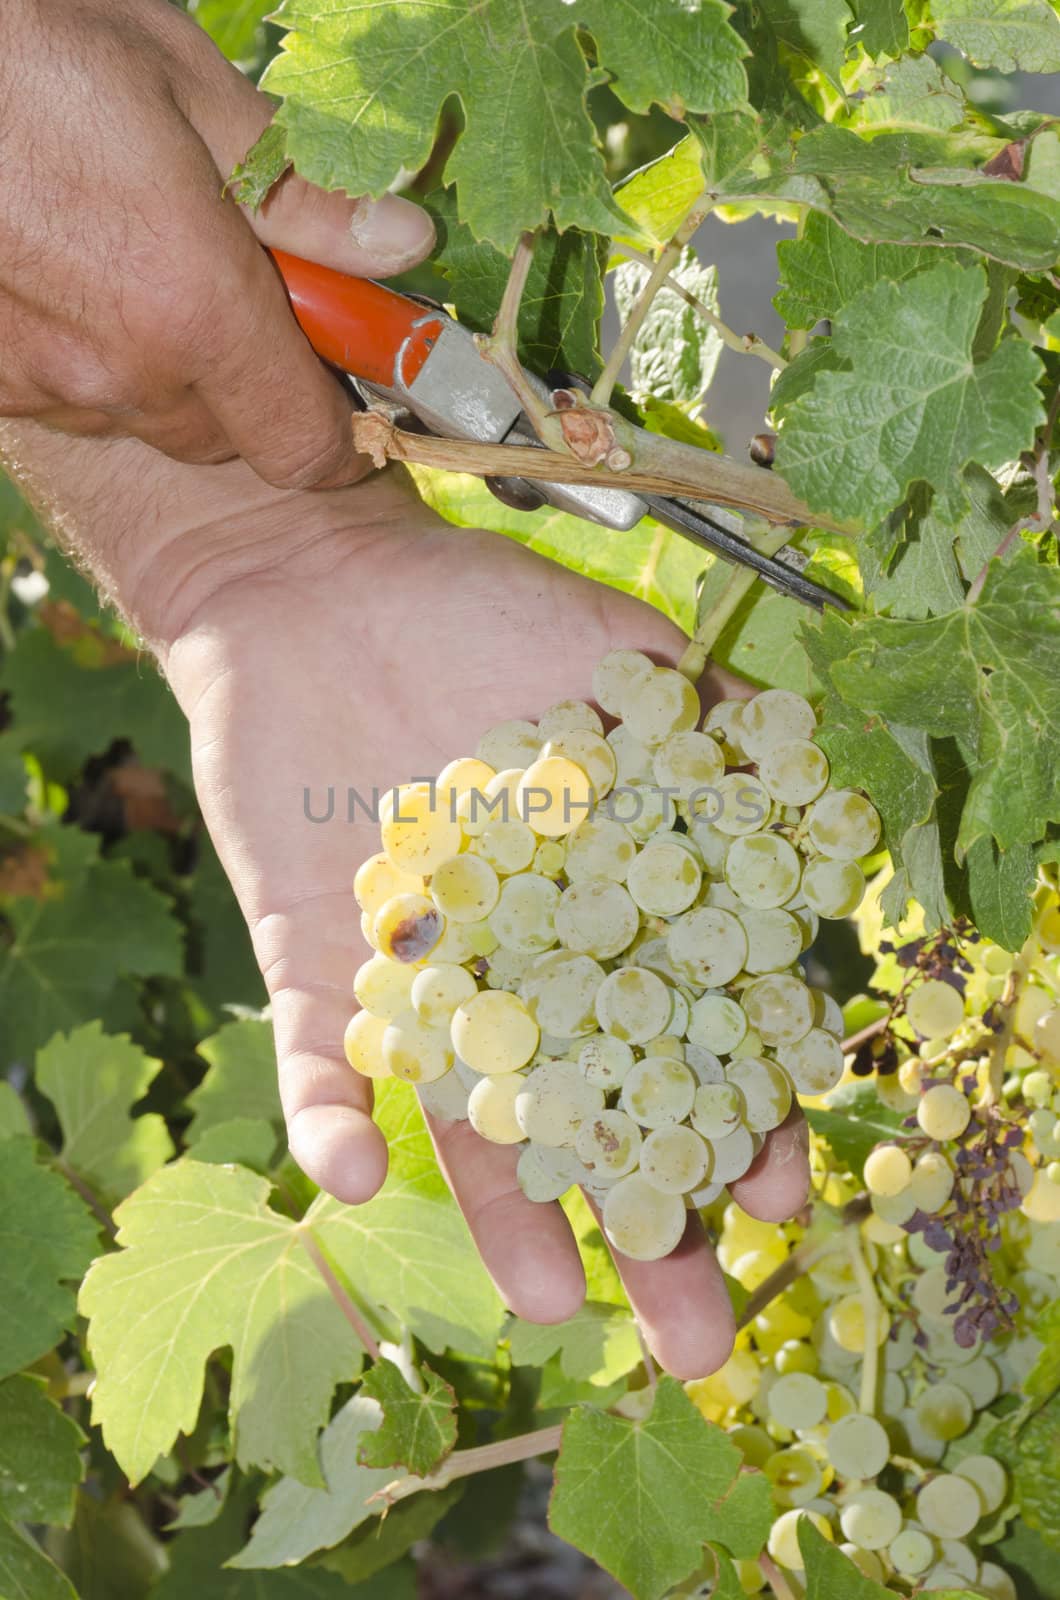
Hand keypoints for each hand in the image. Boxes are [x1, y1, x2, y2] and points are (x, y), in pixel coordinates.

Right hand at [0, 0, 432, 485]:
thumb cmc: (34, 40)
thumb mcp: (187, 88)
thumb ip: (301, 193)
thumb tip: (401, 246)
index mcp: (194, 310)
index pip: (304, 448)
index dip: (340, 429)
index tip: (347, 380)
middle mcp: (118, 372)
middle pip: (226, 434)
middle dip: (250, 377)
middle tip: (236, 277)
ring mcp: (39, 383)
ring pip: (143, 414)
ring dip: (164, 365)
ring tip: (134, 252)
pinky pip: (67, 396)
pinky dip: (87, 353)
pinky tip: (68, 268)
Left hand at [143, 461, 809, 1379]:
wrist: (314, 586)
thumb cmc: (476, 611)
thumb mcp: (613, 656)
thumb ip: (709, 726)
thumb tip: (815, 790)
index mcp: (606, 912)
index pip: (687, 1039)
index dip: (736, 1119)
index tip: (778, 1198)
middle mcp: (525, 968)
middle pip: (592, 1117)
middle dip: (643, 1223)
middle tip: (690, 1340)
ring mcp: (423, 980)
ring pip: (467, 1123)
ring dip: (500, 1215)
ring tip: (542, 1305)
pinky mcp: (318, 969)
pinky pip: (320, 1067)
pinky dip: (331, 1122)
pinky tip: (359, 1176)